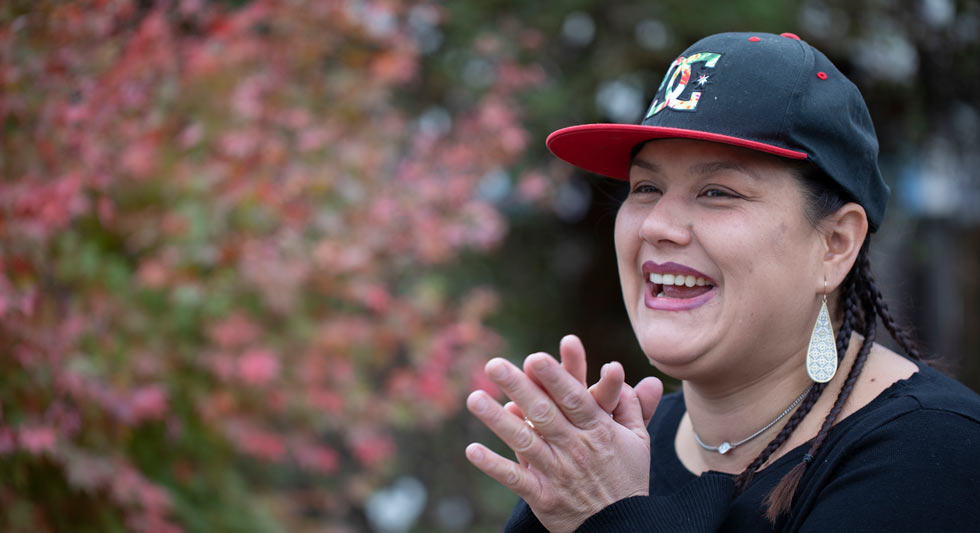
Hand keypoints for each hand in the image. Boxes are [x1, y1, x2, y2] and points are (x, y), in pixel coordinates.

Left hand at [465, 338, 663, 531]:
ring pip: (524, 440)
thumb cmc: (626, 478)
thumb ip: (631, 405)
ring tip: (475, 398)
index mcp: (598, 430)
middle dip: (518, 387)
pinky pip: (515, 478)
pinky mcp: (543, 495)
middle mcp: (575, 447)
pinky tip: (473, 450)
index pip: (574, 398)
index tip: (535, 358)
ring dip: (497, 420)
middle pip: (543, 412)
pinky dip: (494, 465)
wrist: (621, 527)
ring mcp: (557, 471)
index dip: (554, 378)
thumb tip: (621, 371)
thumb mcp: (638, 441)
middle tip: (494, 365)